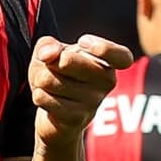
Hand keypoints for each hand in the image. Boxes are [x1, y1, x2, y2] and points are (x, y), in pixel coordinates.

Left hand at [27, 32, 134, 146]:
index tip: (82, 42)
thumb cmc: (58, 77)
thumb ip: (47, 45)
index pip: (122, 57)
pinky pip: (43, 98)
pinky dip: (38, 96)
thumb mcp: (51, 54)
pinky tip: (47, 99)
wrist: (56, 118)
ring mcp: (93, 102)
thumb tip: (48, 54)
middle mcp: (107, 82)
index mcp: (107, 63)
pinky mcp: (76, 119)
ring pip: (49, 80)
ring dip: (39, 81)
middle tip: (51, 68)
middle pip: (66, 61)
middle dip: (47, 63)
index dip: (103, 48)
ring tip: (49, 87)